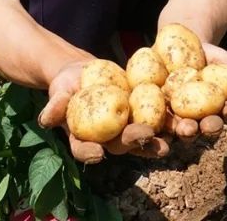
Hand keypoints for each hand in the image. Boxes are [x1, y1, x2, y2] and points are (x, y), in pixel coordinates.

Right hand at [38, 59, 170, 163]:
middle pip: (121, 144)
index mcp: (84, 138)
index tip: (97, 153)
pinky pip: (157, 117)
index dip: (90, 152)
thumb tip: (45, 118)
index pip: (84, 149)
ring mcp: (127, 127)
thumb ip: (55, 104)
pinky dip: (170, 118)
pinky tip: (182, 117)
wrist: (85, 73)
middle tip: (143, 136)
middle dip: (134, 141)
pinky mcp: (143, 114)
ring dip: (158, 137)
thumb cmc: (66, 84)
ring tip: (171, 136)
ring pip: (143, 136)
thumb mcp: (59, 90)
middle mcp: (108, 138)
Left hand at [169, 43, 226, 141]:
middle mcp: (203, 119)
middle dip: (209, 128)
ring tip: (185, 129)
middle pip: (208, 128)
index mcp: (222, 110)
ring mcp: (182, 117)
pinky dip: (163, 126)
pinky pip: (162, 121)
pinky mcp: (162, 112)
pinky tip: (162, 125)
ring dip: (186, 132)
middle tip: (207, 126)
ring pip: (185, 130)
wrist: (183, 45)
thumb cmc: (212, 58)